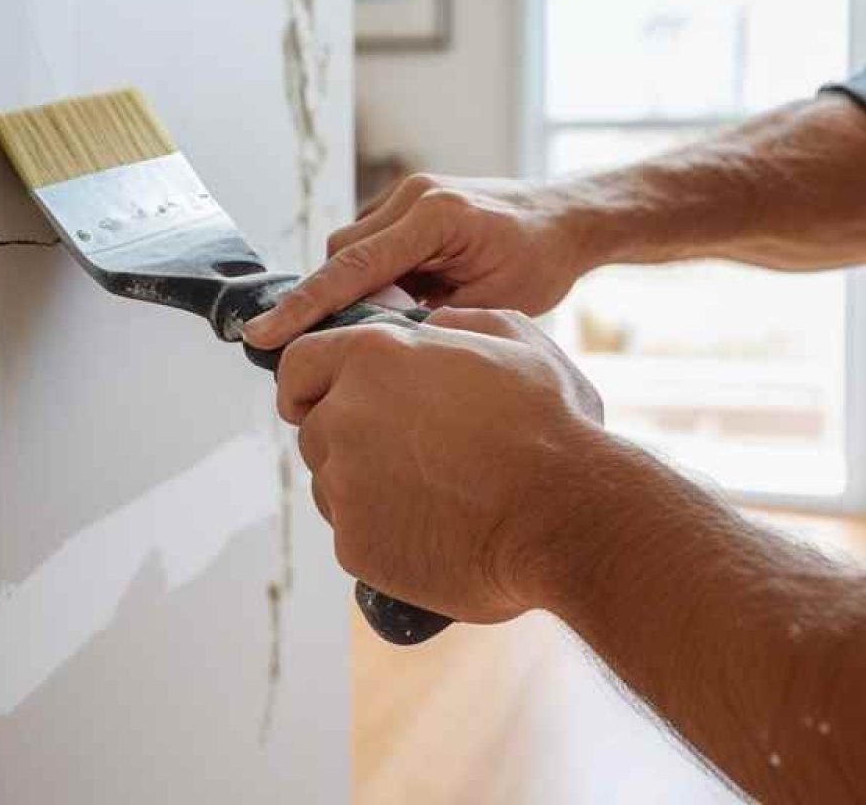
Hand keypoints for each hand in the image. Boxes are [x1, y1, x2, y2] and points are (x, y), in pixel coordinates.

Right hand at [243, 175, 587, 350]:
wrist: (566, 217)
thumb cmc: (539, 261)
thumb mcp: (491, 303)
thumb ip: (426, 315)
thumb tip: (369, 334)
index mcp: (436, 218)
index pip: (353, 267)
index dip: (304, 305)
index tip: (262, 333)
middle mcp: (413, 196)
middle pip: (342, 254)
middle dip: (335, 299)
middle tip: (349, 346)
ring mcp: (407, 193)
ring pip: (351, 248)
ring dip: (359, 286)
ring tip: (402, 315)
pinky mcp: (407, 201)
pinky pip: (370, 242)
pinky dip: (374, 272)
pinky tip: (408, 296)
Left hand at [277, 307, 603, 623]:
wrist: (567, 516)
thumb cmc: (549, 424)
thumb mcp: (514, 341)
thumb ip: (458, 322)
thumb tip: (432, 324)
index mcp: (372, 356)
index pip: (297, 363)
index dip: (303, 382)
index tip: (311, 400)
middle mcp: (343, 414)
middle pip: (317, 428)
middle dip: (349, 437)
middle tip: (408, 453)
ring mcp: (343, 482)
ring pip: (332, 483)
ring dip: (364, 485)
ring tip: (432, 492)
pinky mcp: (353, 543)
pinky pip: (353, 532)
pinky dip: (382, 533)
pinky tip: (432, 530)